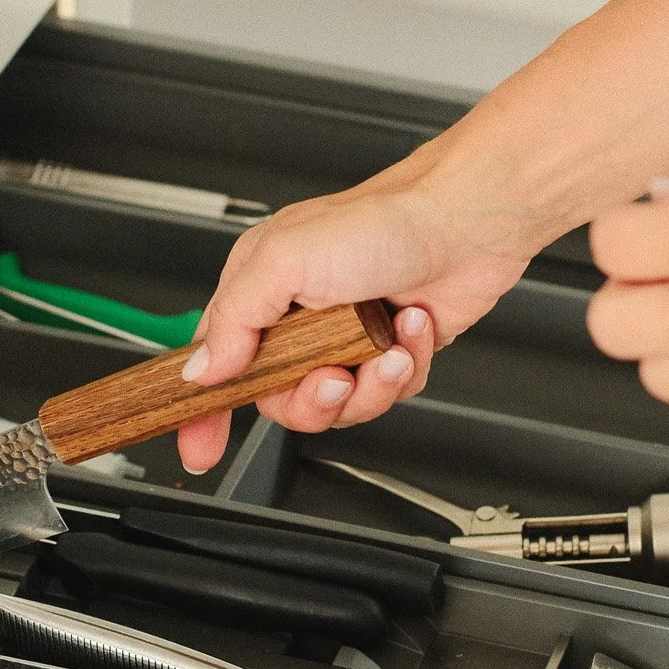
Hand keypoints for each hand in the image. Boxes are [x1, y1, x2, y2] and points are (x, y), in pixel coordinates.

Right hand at [175, 145, 534, 471]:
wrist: (468, 222)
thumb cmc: (385, 220)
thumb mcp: (285, 260)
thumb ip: (233, 319)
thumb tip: (203, 368)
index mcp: (261, 289)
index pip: (214, 362)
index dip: (204, 409)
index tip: (199, 447)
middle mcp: (300, 317)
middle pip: (280, 399)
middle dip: (312, 398)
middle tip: (334, 375)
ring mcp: (346, 337)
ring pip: (339, 406)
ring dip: (370, 384)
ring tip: (386, 347)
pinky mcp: (390, 350)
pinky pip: (386, 394)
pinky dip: (405, 367)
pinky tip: (412, 329)